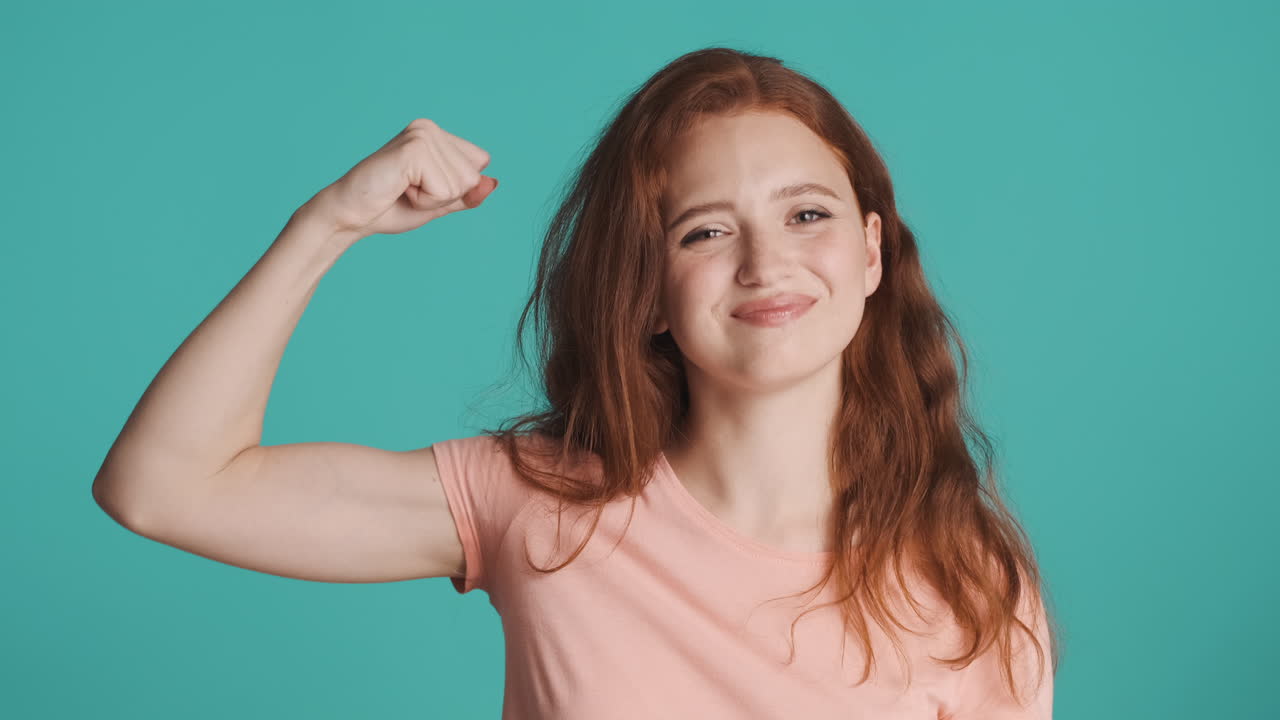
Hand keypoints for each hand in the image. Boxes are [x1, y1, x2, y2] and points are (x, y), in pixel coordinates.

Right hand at [300, 118, 497, 241]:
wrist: (350, 214)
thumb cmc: (388, 207)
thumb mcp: (438, 203)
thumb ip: (466, 194)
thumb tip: (493, 182)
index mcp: (437, 135)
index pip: (479, 164)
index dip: (454, 189)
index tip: (420, 187)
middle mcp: (430, 128)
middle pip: (472, 176)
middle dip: (443, 196)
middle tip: (408, 191)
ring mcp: (422, 135)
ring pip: (461, 184)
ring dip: (432, 199)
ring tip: (402, 189)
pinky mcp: (414, 149)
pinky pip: (444, 190)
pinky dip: (425, 201)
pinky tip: (400, 189)